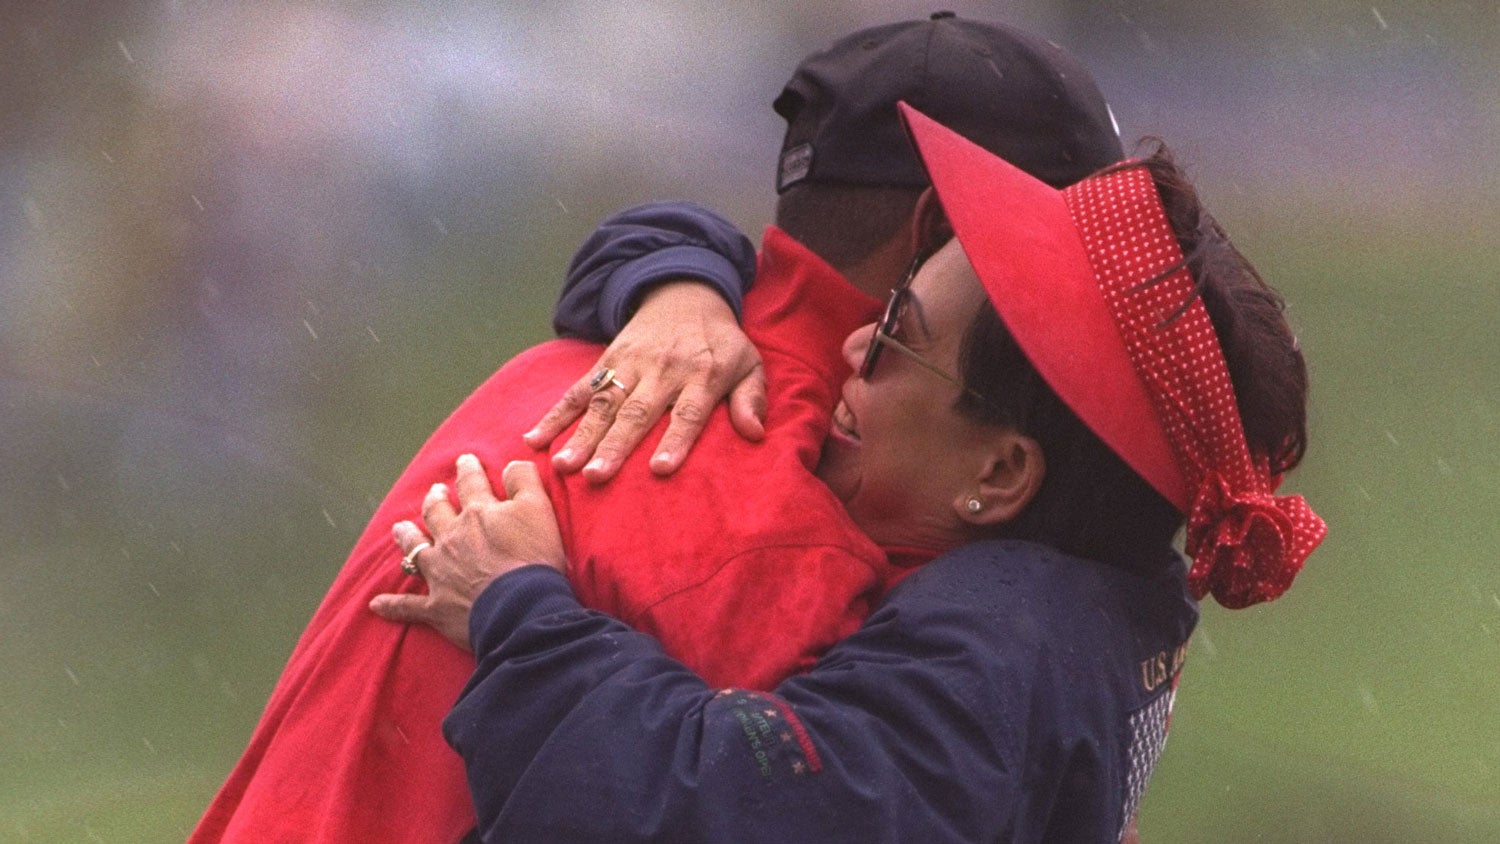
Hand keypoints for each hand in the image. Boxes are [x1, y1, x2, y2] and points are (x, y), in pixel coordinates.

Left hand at [369, 455, 565, 650]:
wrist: (521, 608)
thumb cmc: (532, 558)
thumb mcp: (538, 508)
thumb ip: (523, 481)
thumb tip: (510, 465)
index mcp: (477, 514)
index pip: (471, 484)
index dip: (469, 470)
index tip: (465, 460)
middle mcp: (452, 538)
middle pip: (436, 513)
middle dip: (435, 500)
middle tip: (435, 491)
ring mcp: (440, 572)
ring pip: (415, 550)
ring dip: (407, 538)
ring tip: (399, 528)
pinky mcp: (436, 606)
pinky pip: (408, 606)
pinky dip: (392, 605)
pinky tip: (376, 604)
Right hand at [524, 282, 765, 483]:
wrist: (685, 293)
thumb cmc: (720, 342)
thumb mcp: (749, 363)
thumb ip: (752, 398)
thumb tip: (755, 433)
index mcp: (701, 375)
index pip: (688, 413)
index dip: (675, 440)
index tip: (658, 470)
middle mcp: (662, 370)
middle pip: (637, 412)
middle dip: (615, 445)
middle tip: (597, 476)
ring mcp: (630, 364)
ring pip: (604, 403)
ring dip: (581, 434)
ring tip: (564, 465)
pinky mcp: (606, 361)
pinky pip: (578, 389)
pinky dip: (554, 413)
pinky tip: (535, 438)